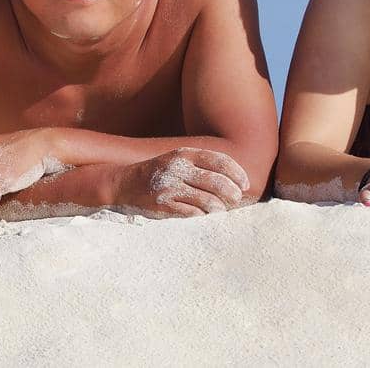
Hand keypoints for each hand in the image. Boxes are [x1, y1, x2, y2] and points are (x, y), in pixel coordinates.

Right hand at [116, 148, 250, 217]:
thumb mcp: (178, 160)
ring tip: (218, 209)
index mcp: (183, 154)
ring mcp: (170, 187)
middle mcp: (177, 168)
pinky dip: (202, 216)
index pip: (219, 161)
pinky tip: (200, 213)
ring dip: (219, 208)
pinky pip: (194, 214)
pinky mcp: (164, 205)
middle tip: (235, 200)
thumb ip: (202, 165)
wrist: (124, 183)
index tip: (245, 185)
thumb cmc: (160, 173)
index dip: (237, 174)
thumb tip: (236, 181)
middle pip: (218, 182)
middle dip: (232, 194)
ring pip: (209, 201)